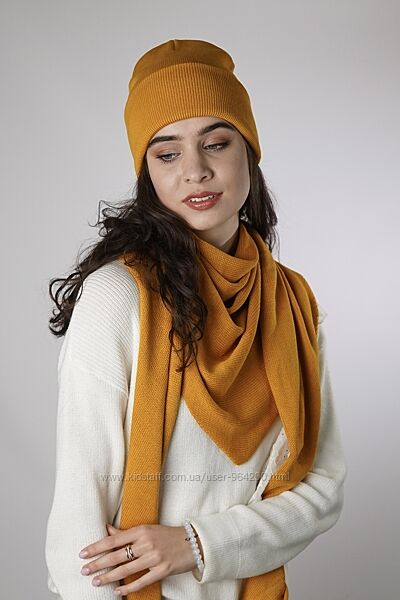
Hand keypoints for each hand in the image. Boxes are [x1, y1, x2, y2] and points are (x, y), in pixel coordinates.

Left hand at [79, 522, 201, 594]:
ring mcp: (154, 558)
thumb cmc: (167, 535)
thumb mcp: (147, 529)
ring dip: (108, 577)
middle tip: (84, 570)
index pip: (114, 539)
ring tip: (95, 582)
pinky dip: (128, 588)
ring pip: (126, 570)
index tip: (83, 553)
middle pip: (117, 555)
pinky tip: (117, 591)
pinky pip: (141, 581)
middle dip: (98, 563)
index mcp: (142, 530)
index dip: (97, 547)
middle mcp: (147, 543)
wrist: (193, 542)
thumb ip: (127, 532)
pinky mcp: (162, 570)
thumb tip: (107, 530)